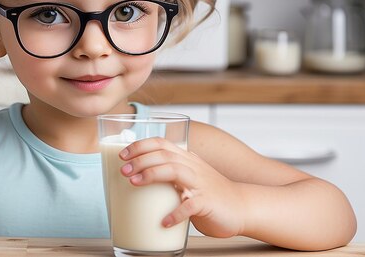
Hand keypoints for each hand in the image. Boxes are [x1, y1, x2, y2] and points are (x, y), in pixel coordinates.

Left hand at [119, 137, 245, 237]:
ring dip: (152, 175)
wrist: (242, 207)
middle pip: (164, 155)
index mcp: (186, 159)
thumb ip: (169, 173)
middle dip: (140, 160)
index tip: (123, 154)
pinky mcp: (208, 203)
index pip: (161, 143)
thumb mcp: (188, 177)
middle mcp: (193, 167)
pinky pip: (190, 206)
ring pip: (175, 171)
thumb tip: (139, 177)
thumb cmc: (209, 194)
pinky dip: (175, 213)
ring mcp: (201, 184)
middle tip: (123, 170)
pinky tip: (163, 221)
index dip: (140, 146)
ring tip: (134, 183)